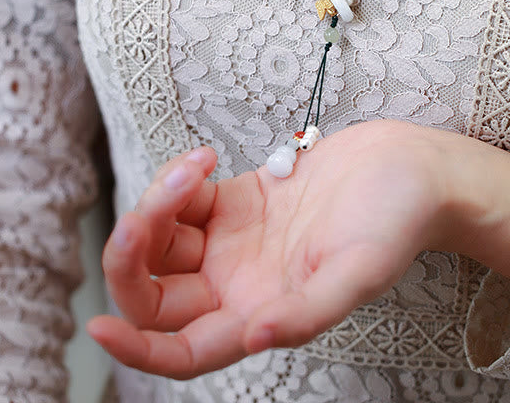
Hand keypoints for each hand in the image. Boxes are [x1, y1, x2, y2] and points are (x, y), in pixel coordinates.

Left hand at [86, 119, 471, 379]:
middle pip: (155, 290)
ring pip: (162, 237)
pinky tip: (205, 157)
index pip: (182, 351)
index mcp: (263, 312)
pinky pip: (183, 198)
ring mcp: (234, 241)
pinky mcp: (238, 201)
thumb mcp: (360, 270)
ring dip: (159, 201)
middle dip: (137, 248)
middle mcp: (240, 283)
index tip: (98, 327)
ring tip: (198, 165)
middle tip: (157, 203)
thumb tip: (255, 339)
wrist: (410, 167)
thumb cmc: (397, 220)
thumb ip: (308, 312)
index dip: (137, 350)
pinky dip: (178, 178)